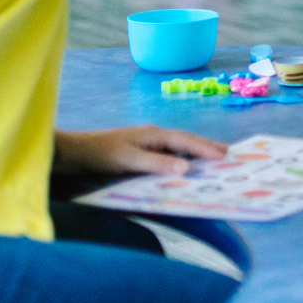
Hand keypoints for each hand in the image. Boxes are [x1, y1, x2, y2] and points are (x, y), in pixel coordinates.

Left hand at [53, 125, 226, 176]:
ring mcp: (146, 142)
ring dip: (195, 151)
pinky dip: (181, 157)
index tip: (225, 156)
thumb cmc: (100, 154)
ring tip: (212, 158)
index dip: (205, 149)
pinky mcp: (139, 151)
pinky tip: (184, 165)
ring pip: (177, 145)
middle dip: (206, 146)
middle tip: (228, 154)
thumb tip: (187, 168)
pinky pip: (168, 153)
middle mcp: (153, 135)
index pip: (185, 141)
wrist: (74, 153)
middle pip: (185, 140)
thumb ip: (157, 163)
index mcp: (154, 134)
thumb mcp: (129, 160)